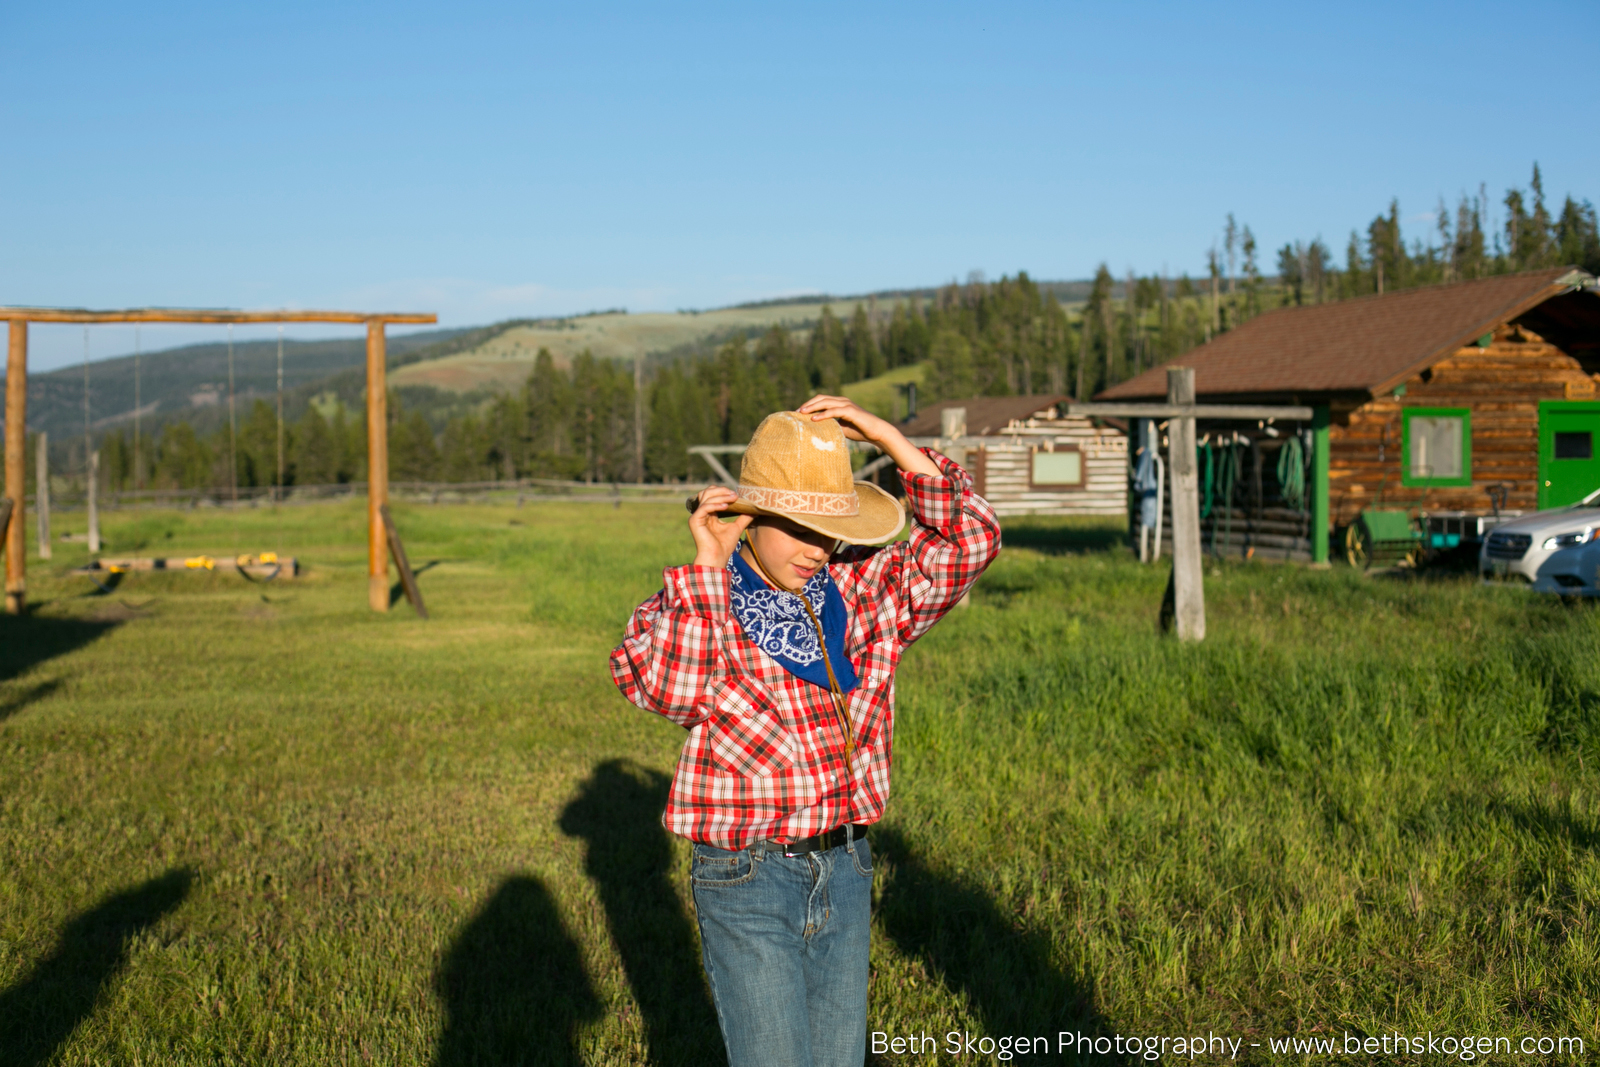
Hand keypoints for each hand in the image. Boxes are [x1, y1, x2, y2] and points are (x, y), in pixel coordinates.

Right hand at [688, 486, 752, 568]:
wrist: (717, 558)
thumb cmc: (724, 546)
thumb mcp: (736, 528)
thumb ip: (743, 518)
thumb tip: (754, 510)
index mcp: (708, 514)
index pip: (712, 495)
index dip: (723, 491)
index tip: (736, 495)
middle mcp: (701, 513)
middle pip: (707, 492)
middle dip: (721, 490)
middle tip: (734, 494)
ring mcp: (696, 516)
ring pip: (706, 497)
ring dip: (721, 496)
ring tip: (733, 498)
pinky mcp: (694, 521)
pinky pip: (704, 507)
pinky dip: (715, 504)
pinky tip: (726, 506)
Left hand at [797, 394, 939, 477]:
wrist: (877, 432)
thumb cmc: (860, 431)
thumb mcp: (842, 428)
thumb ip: (831, 425)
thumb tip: (817, 431)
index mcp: (840, 403)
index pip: (821, 400)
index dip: (809, 405)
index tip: (798, 413)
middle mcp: (843, 401)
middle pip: (821, 398)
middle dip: (808, 404)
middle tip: (796, 411)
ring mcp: (847, 405)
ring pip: (826, 402)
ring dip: (812, 407)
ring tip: (801, 413)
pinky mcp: (851, 411)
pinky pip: (834, 411)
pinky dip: (823, 414)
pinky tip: (814, 419)